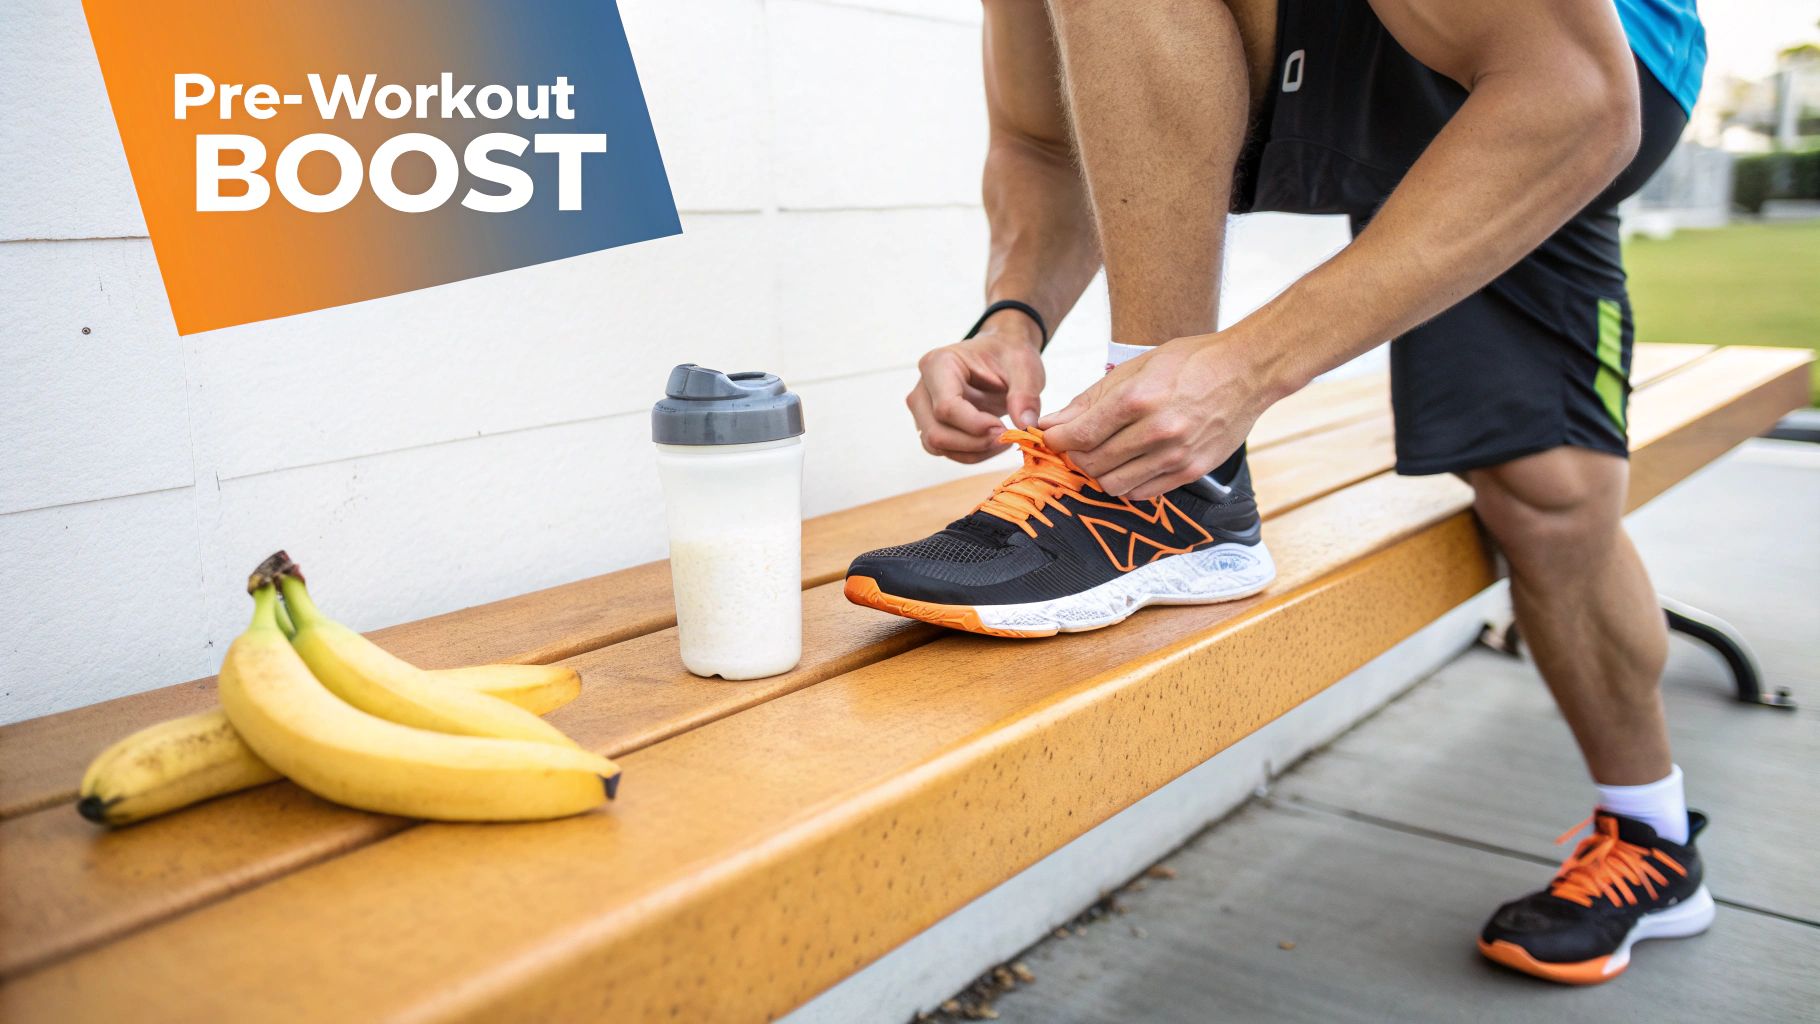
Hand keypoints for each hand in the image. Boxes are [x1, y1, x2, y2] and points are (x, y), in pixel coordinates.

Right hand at [906, 316, 1045, 463]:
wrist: (1001, 354)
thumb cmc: (1007, 355)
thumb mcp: (1024, 367)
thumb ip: (1025, 395)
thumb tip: (1025, 425)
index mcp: (938, 364)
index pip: (946, 407)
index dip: (975, 425)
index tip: (1004, 428)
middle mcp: (923, 388)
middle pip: (937, 432)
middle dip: (974, 443)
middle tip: (1006, 437)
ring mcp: (923, 409)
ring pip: (937, 446)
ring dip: (973, 452)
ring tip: (1002, 439)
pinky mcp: (931, 425)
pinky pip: (945, 450)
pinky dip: (971, 454)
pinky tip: (993, 442)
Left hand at [1040, 332, 1273, 498]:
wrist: (1247, 371)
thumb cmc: (1190, 362)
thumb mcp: (1136, 367)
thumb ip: (1090, 399)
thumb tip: (1051, 423)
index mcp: (1139, 398)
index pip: (1080, 435)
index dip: (1057, 440)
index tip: (1052, 437)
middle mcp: (1157, 430)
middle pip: (1093, 463)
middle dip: (1075, 456)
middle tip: (1076, 444)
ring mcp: (1176, 455)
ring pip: (1114, 485)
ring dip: (1099, 473)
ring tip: (1102, 454)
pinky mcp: (1191, 471)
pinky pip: (1142, 492)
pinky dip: (1126, 483)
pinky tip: (1128, 464)